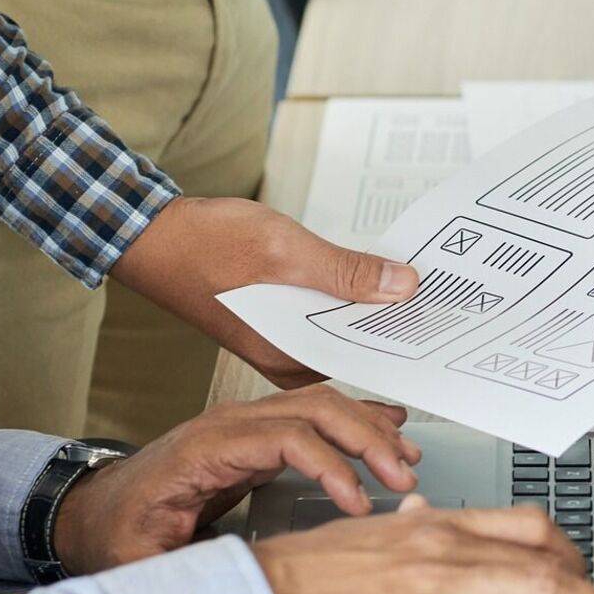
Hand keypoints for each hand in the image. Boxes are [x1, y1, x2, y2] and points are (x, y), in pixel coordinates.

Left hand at [52, 385, 422, 572]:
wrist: (91, 512)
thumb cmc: (116, 533)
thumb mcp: (140, 561)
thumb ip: (184, 570)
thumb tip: (234, 587)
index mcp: (203, 451)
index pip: (286, 438)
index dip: (332, 466)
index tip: (360, 503)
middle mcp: (226, 426)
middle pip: (312, 410)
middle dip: (365, 439)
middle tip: (403, 474)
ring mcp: (242, 424)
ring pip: (318, 404)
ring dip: (367, 426)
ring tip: (406, 456)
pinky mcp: (254, 434)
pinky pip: (312, 412)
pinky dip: (353, 417)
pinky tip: (385, 423)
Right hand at [109, 196, 421, 387]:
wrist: (148, 234)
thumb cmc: (204, 245)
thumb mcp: (285, 251)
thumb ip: (345, 271)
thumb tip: (401, 285)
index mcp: (291, 357)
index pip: (366, 359)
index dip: (405, 343)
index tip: (444, 328)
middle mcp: (288, 358)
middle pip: (359, 346)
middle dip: (397, 326)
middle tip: (445, 306)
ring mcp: (281, 340)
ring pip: (344, 329)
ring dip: (375, 308)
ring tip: (417, 289)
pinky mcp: (276, 319)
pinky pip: (325, 314)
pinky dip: (348, 296)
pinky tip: (373, 280)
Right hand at [256, 496, 593, 593]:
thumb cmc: (296, 579)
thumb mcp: (360, 537)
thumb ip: (403, 531)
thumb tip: (424, 516)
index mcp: (431, 525)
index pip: (526, 526)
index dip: (571, 554)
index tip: (584, 580)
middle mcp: (443, 546)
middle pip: (550, 557)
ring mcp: (436, 587)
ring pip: (542, 591)